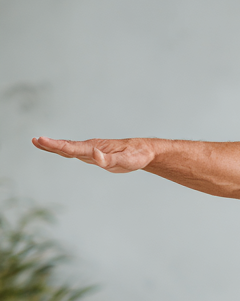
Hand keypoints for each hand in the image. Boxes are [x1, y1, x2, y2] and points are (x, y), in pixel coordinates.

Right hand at [32, 136, 153, 172]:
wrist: (143, 151)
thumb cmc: (136, 156)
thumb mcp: (126, 161)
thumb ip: (110, 160)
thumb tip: (95, 155)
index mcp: (95, 149)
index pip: (71, 148)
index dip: (55, 145)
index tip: (40, 140)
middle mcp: (91, 148)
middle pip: (67, 147)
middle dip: (50, 145)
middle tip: (34, 140)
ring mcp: (92, 151)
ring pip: (70, 149)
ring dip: (54, 146)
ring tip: (38, 142)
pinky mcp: (95, 155)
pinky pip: (77, 152)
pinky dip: (65, 150)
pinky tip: (59, 150)